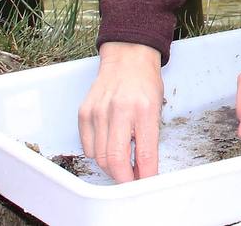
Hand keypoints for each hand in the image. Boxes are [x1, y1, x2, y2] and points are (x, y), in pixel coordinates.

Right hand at [79, 42, 164, 181]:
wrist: (127, 59)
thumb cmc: (145, 83)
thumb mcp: (157, 108)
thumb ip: (149, 138)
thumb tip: (144, 168)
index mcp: (144, 109)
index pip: (145, 152)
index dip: (145, 174)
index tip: (147, 182)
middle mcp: (119, 110)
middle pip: (115, 159)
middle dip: (124, 177)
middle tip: (131, 179)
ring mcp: (98, 112)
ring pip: (99, 157)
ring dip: (111, 168)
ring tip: (122, 165)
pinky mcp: (84, 114)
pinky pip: (88, 147)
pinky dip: (98, 154)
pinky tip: (108, 147)